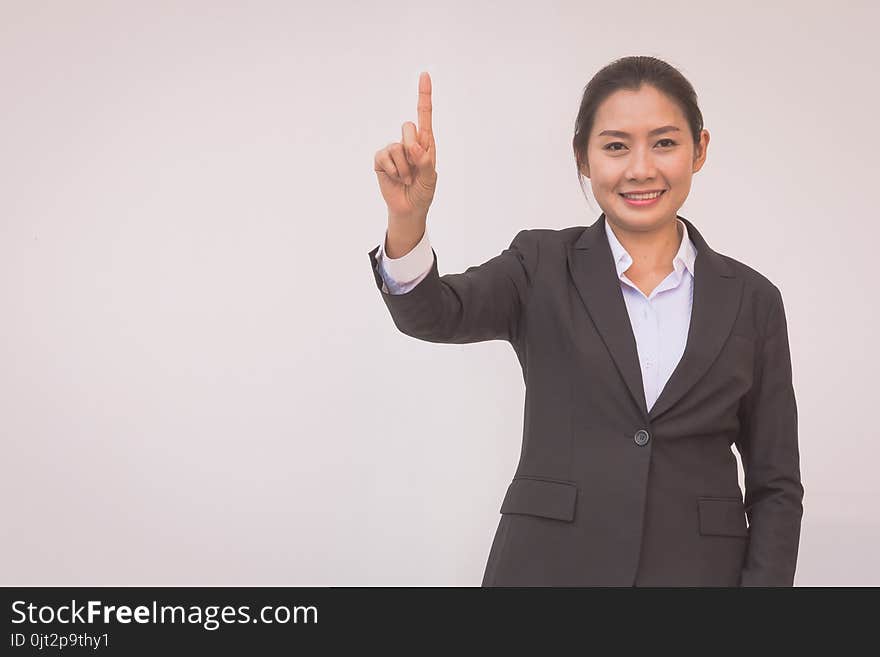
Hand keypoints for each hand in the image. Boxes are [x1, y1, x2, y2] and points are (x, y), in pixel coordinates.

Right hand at [373, 71, 437, 222]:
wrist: (408, 209)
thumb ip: (425, 162)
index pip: (424, 115)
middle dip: (412, 149)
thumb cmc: (423, 192)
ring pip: (396, 146)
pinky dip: (391, 170)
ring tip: (406, 178)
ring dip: (403, 168)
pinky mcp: (381, 160)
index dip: (424, 95)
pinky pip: (384, 157)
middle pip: (408, 127)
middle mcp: (409, 142)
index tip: (424, 75)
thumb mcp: (430, 179)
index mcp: (426, 143)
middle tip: (414, 168)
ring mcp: (394, 150)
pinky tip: (395, 178)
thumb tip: (414, 147)